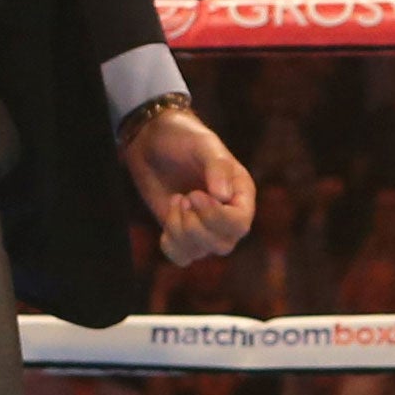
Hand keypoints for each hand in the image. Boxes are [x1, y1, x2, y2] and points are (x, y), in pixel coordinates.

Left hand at [122, 106, 255, 265]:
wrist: (153, 140)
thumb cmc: (184, 137)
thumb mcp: (203, 144)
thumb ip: (217, 168)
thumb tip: (223, 197)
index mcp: (241, 193)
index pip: (240, 223)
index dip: (216, 217)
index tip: (194, 195)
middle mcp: (227, 214)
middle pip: (223, 244)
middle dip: (197, 225)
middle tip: (184, 196)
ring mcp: (205, 226)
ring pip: (200, 251)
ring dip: (181, 230)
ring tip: (177, 200)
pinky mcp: (183, 233)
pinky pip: (182, 257)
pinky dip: (171, 243)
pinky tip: (169, 216)